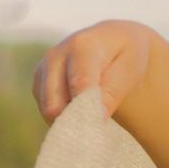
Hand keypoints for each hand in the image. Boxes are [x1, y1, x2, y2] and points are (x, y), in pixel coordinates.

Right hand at [33, 18, 157, 124]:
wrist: (111, 41)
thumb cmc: (124, 55)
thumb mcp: (130, 68)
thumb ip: (113, 91)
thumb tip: (97, 116)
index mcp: (81, 46)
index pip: (79, 84)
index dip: (89, 110)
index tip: (101, 123)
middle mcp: (55, 55)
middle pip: (54, 104)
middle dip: (75, 120)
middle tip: (96, 126)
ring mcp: (43, 69)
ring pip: (48, 111)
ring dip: (69, 119)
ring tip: (91, 114)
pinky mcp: (38, 83)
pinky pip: (46, 111)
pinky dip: (63, 117)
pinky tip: (80, 110)